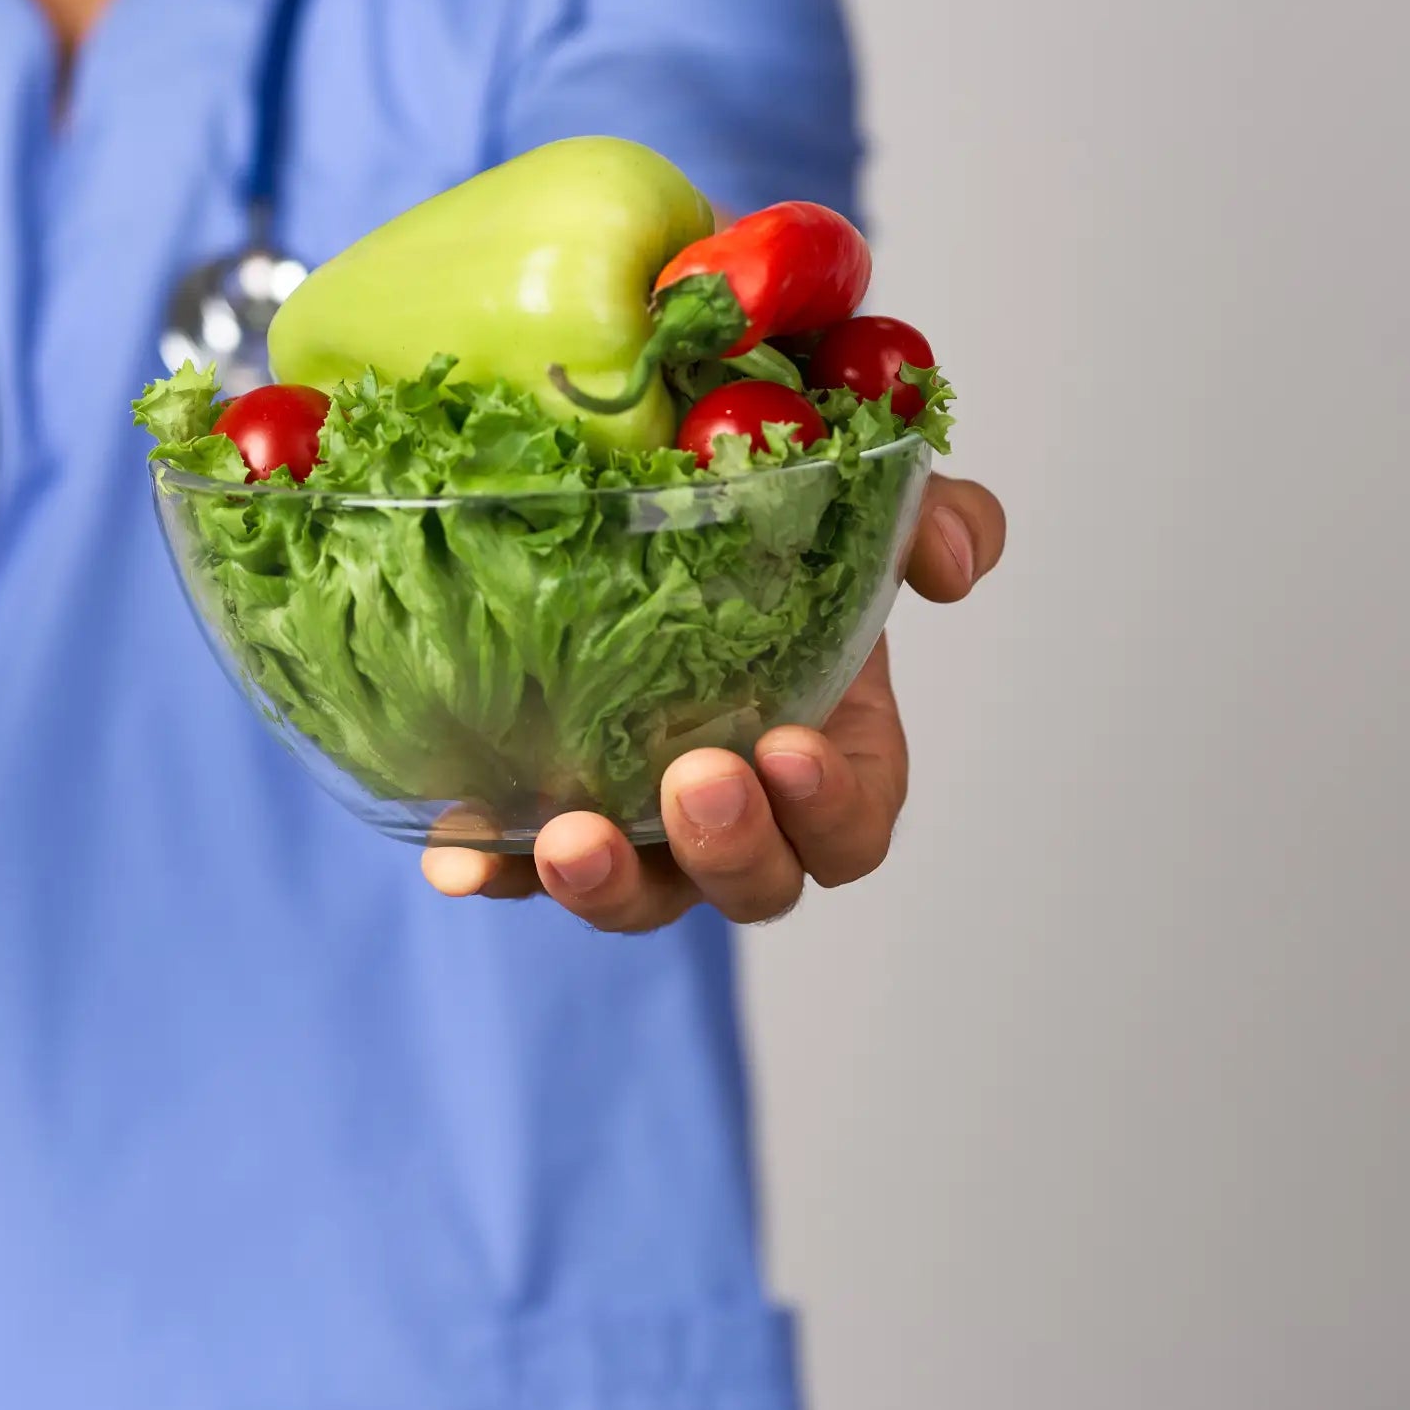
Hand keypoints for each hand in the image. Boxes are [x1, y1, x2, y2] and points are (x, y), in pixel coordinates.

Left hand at [420, 473, 1006, 930]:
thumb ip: (933, 521)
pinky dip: (492, 867)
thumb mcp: (861, 512)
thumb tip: (953, 561)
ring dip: (605, 885)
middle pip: (750, 886)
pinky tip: (456, 852)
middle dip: (727, 850)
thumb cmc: (773, 536)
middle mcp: (737, 815)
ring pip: (637, 897)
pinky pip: (518, 866)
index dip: (830, 811)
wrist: (655, 517)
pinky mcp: (548, 815)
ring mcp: (640, 828)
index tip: (790, 748)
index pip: (849, 832)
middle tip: (696, 782)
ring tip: (567, 841)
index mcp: (828, 762)